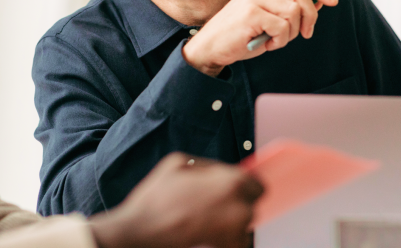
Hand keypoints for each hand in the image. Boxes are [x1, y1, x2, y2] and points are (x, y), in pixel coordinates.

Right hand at [88, 152, 262, 247]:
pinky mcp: (225, 247)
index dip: (246, 184)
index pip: (257, 183)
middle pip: (254, 202)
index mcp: (230, 181)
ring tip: (210, 215)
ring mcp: (233, 230)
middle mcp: (239, 206)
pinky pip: (237, 240)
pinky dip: (227, 236)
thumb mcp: (179, 162)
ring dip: (234, 218)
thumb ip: (206, 165)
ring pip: (246, 222)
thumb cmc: (158, 196)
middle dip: (241, 200)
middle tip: (219, 201)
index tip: (237, 186)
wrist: (142, 230)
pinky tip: (207, 228)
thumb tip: (218, 171)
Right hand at [182, 0, 338, 75]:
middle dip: (311, 16)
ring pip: (294, 12)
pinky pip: (282, 26)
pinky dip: (280, 41)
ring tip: (277, 40)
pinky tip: (267, 45)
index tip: (332, 1)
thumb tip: (319, 2)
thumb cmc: (240, 36)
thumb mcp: (266, 19)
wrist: (210, 47)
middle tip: (305, 34)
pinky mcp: (252, 14)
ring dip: (292, 33)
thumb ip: (287, 9)